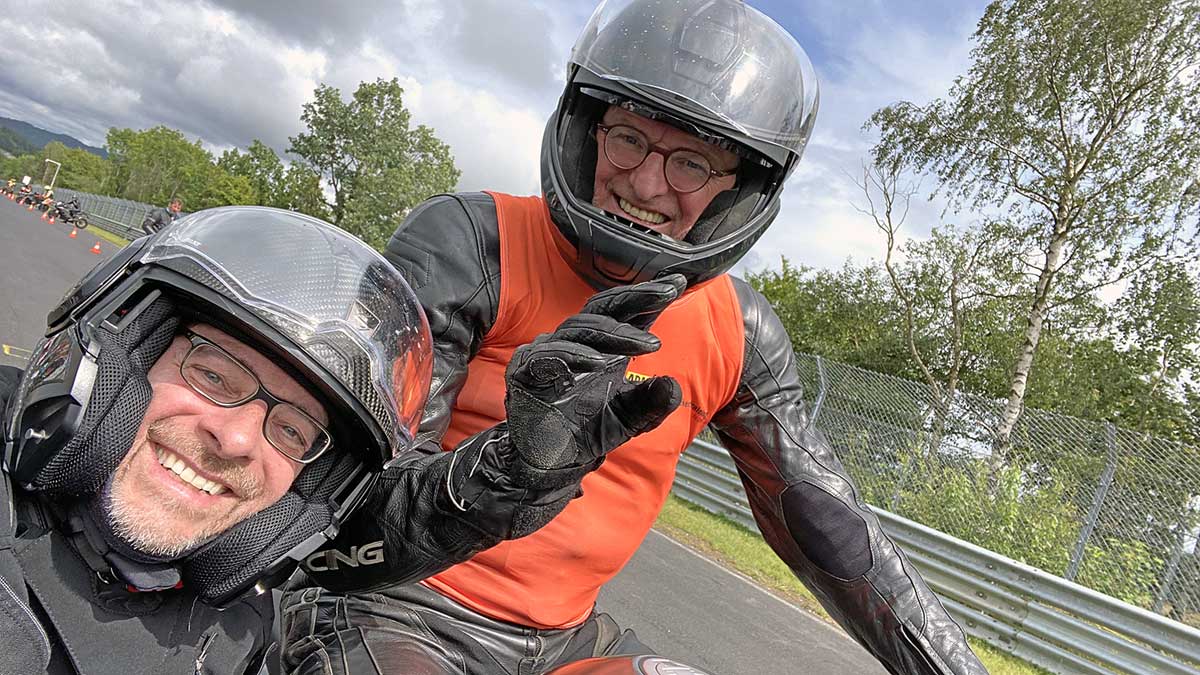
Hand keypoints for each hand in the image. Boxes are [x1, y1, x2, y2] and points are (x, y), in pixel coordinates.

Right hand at [503, 273, 685, 488]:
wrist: (550, 465)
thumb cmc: (587, 433)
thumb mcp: (630, 419)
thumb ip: (651, 402)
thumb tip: (672, 384)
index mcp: (600, 347)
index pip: (624, 313)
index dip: (649, 296)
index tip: (679, 282)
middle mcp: (573, 342)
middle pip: (603, 308)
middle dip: (637, 297)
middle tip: (668, 293)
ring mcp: (547, 353)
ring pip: (580, 328)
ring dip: (616, 334)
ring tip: (648, 346)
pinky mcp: (525, 371)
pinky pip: (548, 354)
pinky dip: (573, 356)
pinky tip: (598, 363)